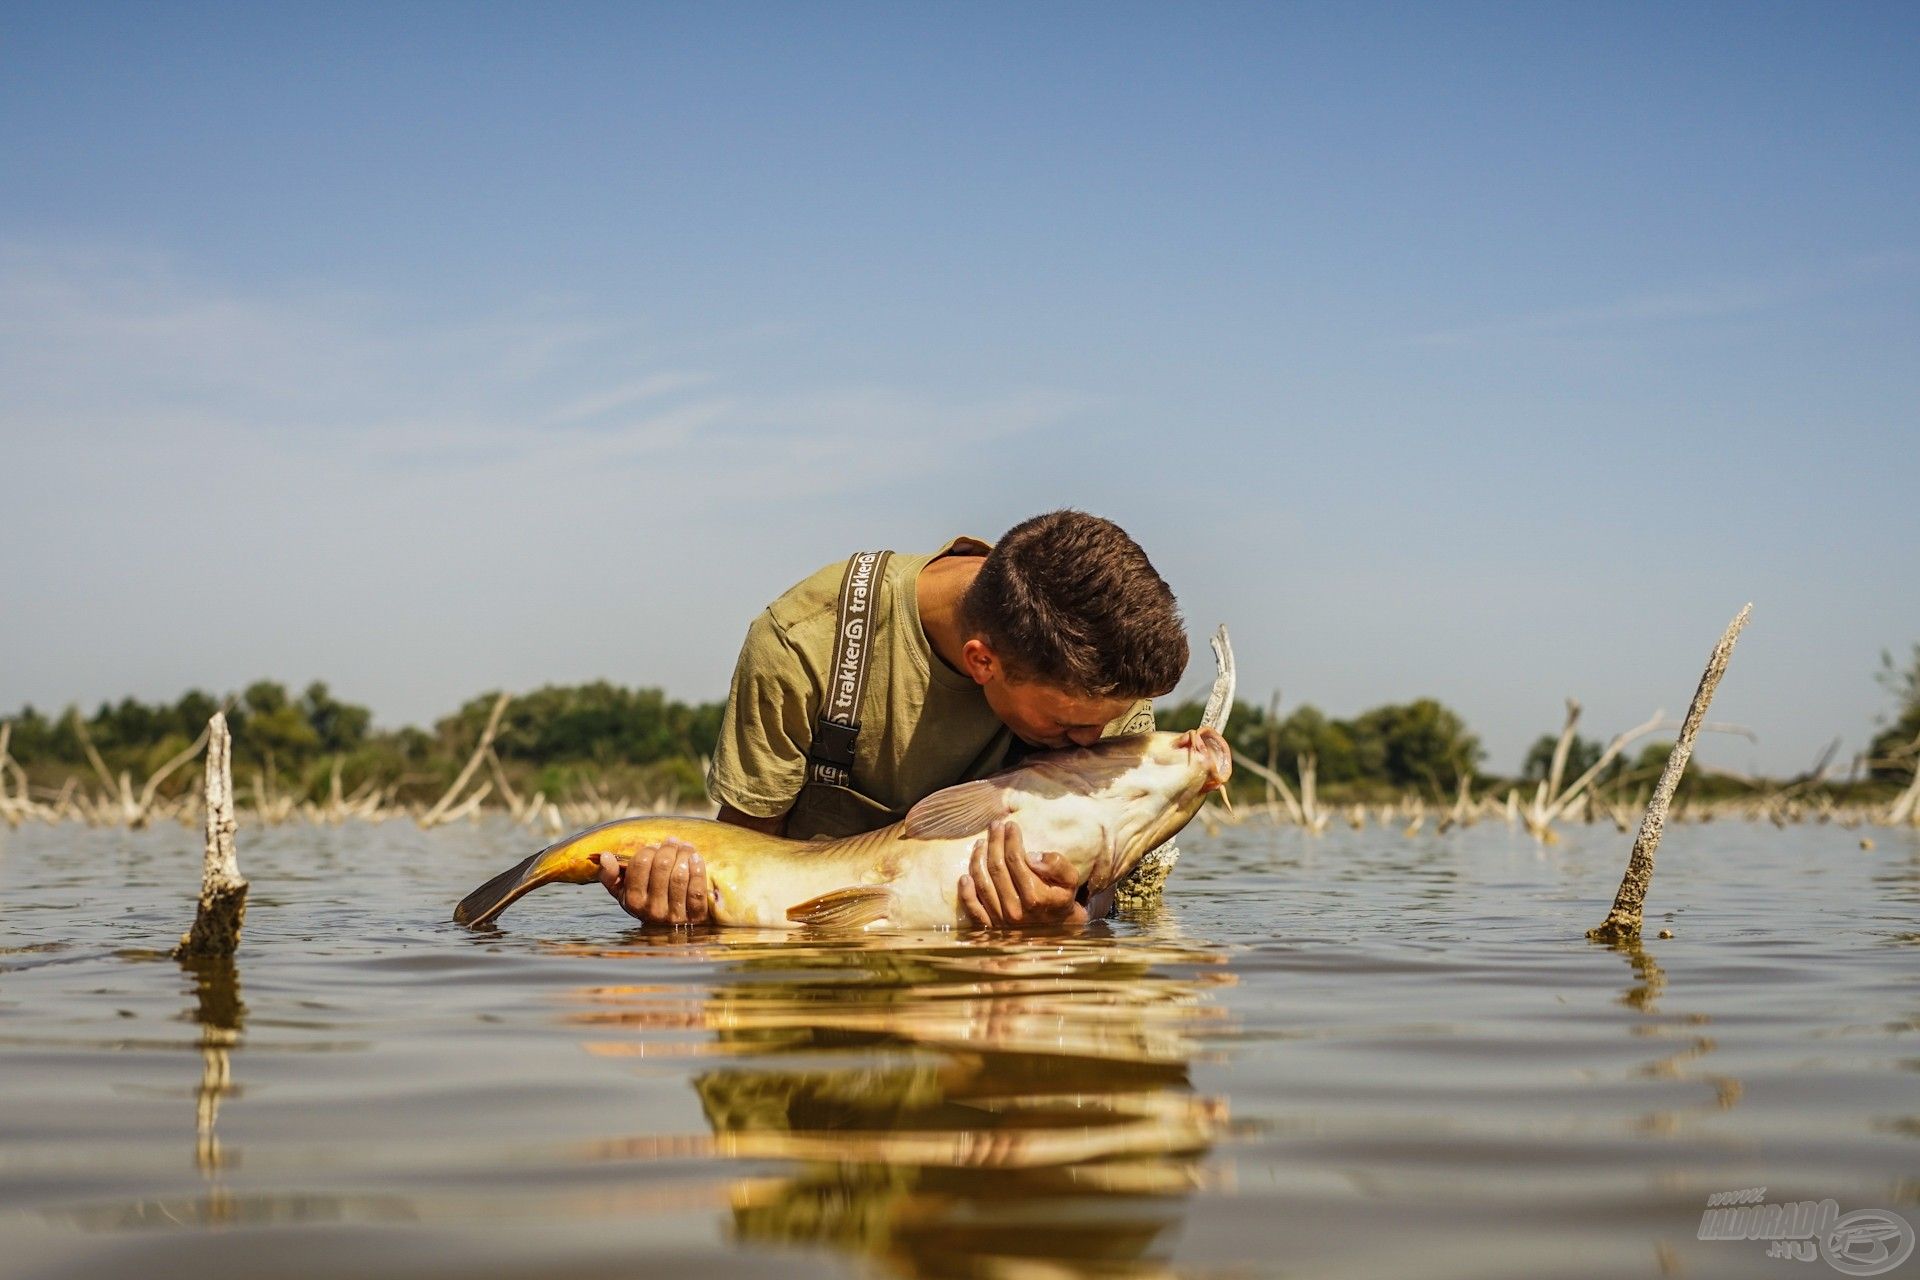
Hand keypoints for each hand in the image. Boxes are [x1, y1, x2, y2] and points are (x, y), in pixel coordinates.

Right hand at [598, 839, 710, 925]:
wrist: (673, 927)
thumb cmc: (647, 902)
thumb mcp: (624, 892)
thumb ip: (611, 876)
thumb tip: (604, 856)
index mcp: (633, 901)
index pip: (641, 864)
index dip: (649, 849)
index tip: (656, 845)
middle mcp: (653, 910)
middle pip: (662, 866)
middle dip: (669, 848)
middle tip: (673, 842)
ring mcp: (675, 915)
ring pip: (680, 875)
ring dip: (684, 855)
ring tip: (685, 848)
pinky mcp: (695, 916)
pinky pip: (697, 888)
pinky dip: (698, 869)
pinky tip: (696, 858)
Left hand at [958, 819, 1084, 928]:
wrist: (1058, 930)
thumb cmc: (1061, 899)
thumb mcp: (1070, 880)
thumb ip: (1056, 865)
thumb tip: (1032, 856)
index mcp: (1035, 897)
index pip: (1015, 860)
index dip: (1011, 840)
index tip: (1011, 825)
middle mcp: (1016, 910)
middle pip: (997, 868)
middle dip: (995, 842)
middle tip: (995, 825)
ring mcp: (1001, 920)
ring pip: (983, 883)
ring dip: (978, 859)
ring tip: (981, 842)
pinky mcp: (991, 928)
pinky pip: (973, 911)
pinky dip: (966, 893)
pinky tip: (964, 876)